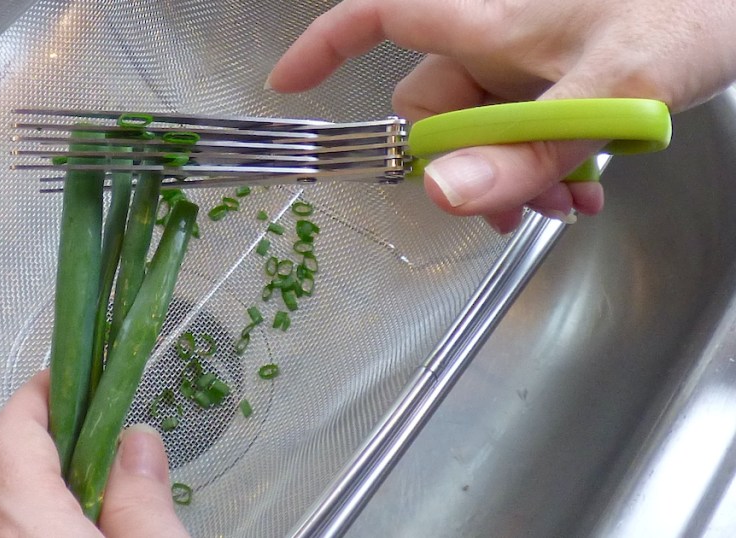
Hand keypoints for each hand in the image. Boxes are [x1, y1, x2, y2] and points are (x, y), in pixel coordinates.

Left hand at [0, 370, 188, 537]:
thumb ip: (142, 500)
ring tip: (76, 497)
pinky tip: (59, 534)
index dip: (37, 397)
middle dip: (19, 440)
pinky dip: (9, 525)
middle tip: (79, 442)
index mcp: (21, 523)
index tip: (72, 382)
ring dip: (12, 488)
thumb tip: (137, 441)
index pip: (9, 431)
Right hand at [267, 0, 735, 231]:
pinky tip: (583, 191)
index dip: (327, 47)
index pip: (380, 17)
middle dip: (463, 166)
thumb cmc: (691, 10)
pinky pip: (522, 127)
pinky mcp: (557, 76)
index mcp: (486, 20)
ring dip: (512, 177)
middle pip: (432, 106)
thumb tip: (440, 196)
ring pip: (482, 129)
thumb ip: (526, 150)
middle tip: (518, 210)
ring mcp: (526, 59)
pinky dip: (543, 165)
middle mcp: (494, 37)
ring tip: (567, 205)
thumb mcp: (608, 95)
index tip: (289, 86)